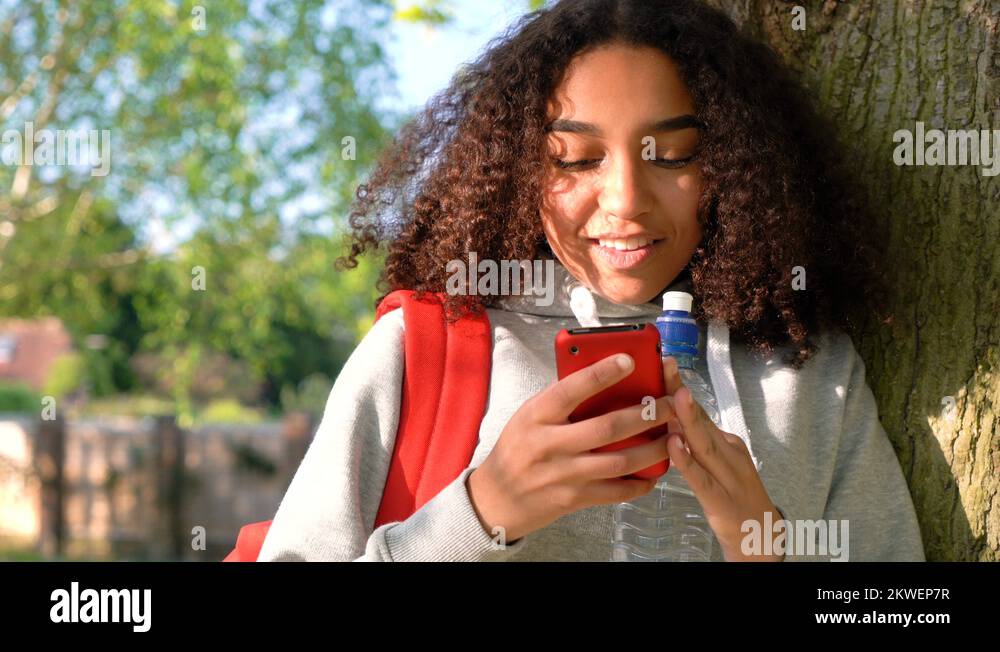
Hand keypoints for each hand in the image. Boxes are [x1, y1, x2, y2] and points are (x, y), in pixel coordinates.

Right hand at [467, 353, 677, 543]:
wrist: (496, 498)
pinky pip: (615, 492)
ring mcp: (563, 475)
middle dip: (645, 415)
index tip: (630, 360)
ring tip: (674, 436)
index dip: (602, 373)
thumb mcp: (528, 416)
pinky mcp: (573, 499)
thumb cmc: (517, 448)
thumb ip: (559, 401)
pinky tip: (655, 472)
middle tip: (670, 403)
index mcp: (537, 416)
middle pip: (607, 428)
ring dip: (652, 449)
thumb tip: (601, 377)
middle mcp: (550, 444)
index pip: (571, 389)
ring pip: (619, 462)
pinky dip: (640, 483)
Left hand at [661, 356, 784, 561]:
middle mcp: (728, 452)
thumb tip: (666, 418)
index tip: (663, 362)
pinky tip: (674, 448)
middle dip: (680, 392)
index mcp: (725, 442)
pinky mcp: (720, 500)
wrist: (762, 536)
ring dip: (689, 419)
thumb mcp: (716, 463)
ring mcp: (727, 475)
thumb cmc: (733, 497)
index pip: (697, 410)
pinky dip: (687, 462)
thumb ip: (695, 443)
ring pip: (704, 444)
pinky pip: (701, 479)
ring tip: (674, 395)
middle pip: (700, 419)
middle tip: (665, 365)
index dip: (679, 386)